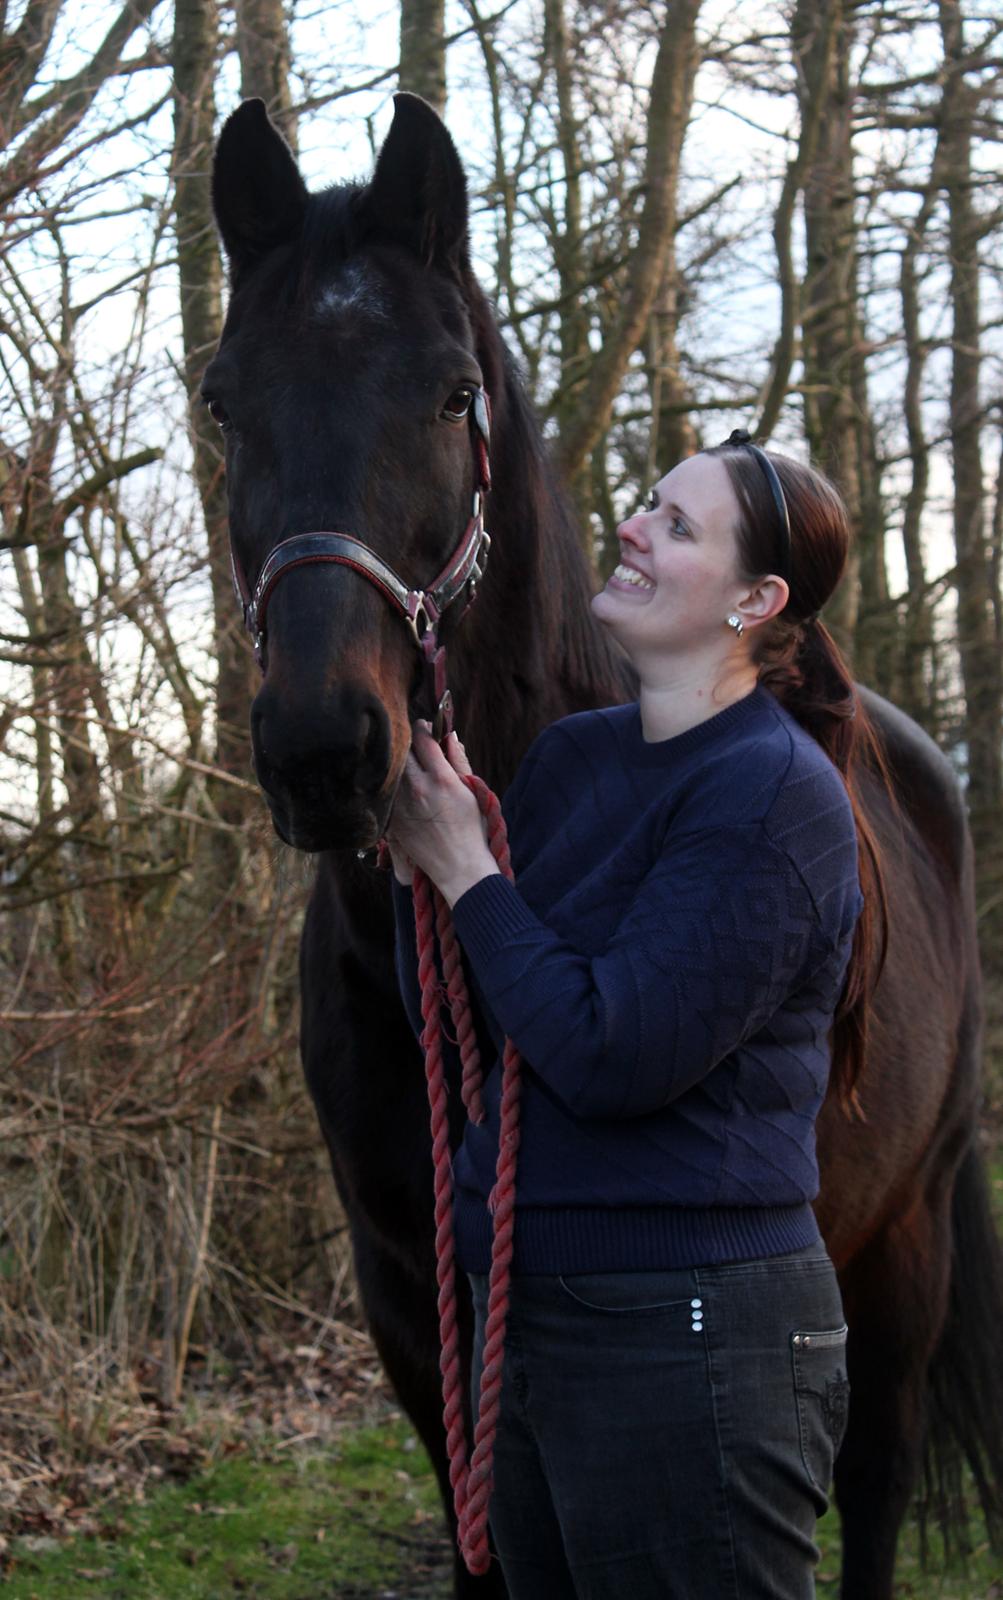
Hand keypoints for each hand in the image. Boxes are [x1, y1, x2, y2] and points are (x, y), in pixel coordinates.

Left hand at [385, 722, 499, 905]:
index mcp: (440, 778)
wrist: (458, 866)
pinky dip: (392, 787)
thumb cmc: (472, 829)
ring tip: (410, 770)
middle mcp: (416, 788)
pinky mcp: (391, 820)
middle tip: (416, 748)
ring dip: (399, 764)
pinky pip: (385, 793)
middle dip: (408, 743)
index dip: (424, 728)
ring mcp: (400, 805)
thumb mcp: (471, 790)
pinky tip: (404, 792)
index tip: (426, 729)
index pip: (422, 737)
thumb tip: (450, 735)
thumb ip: (459, 760)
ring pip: (390, 770)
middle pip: (401, 749)